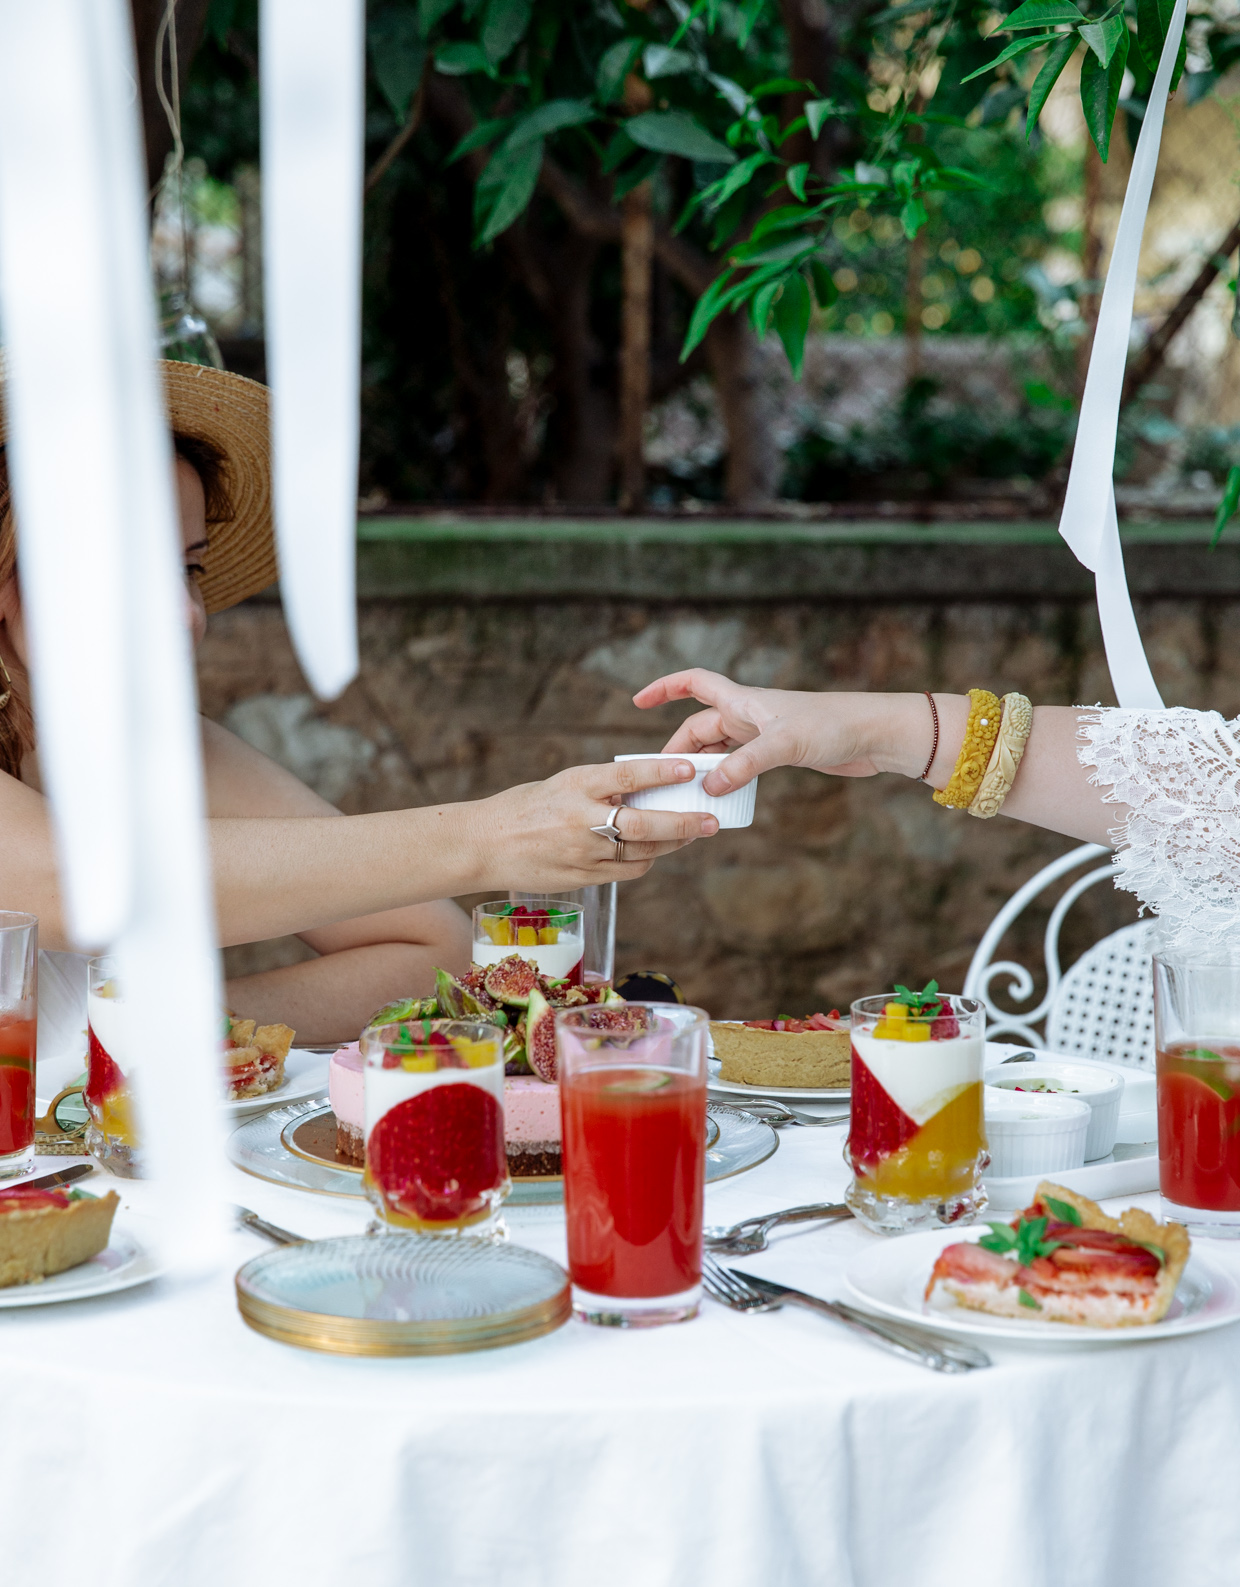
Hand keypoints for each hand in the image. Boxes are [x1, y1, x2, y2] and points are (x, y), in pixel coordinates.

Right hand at [469, 757, 717, 890]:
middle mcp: (581, 820)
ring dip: (672, 844)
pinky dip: (647, 862)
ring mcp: (582, 853)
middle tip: (710, 820)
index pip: (627, 776)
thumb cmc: (523, 808)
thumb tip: (644, 787)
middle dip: (682, 824)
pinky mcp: (582, 877)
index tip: (690, 769)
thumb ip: (600, 788)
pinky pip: (626, 871)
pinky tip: (656, 853)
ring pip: (642, 853)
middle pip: (643, 825)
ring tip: (692, 833)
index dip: (662, 772)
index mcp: (575, 786)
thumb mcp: (561, 785)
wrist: (483, 845)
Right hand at [633, 670, 928, 794]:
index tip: (637, 702)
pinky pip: (738, 765)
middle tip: (660, 780)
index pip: (693, 683)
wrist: (872, 734)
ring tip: (685, 794)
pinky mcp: (777, 753)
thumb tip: (710, 787)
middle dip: (678, 751)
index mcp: (743, 701)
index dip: (664, 688)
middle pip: (699, 728)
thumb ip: (745, 765)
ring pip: (718, 750)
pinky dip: (726, 778)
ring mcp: (762, 734)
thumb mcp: (783, 745)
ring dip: (702, 769)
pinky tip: (721, 797)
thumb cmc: (832, 726)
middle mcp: (748, 714)